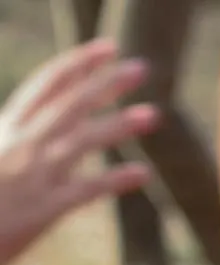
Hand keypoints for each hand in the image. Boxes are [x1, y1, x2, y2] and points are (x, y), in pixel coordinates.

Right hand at [0, 38, 158, 264]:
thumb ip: (19, 136)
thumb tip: (47, 120)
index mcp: (8, 127)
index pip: (47, 85)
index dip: (78, 64)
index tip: (108, 49)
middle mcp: (22, 144)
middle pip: (70, 105)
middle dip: (106, 84)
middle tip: (142, 68)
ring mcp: (34, 175)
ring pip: (81, 141)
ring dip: (118, 125)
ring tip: (154, 114)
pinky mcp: (43, 209)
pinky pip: (85, 190)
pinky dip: (114, 180)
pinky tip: (143, 172)